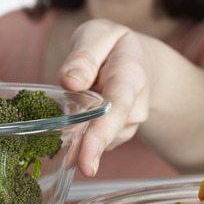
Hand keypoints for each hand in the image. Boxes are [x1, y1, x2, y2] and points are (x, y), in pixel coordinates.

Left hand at [58, 19, 153, 176]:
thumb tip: (69, 82)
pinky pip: (96, 141)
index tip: (87, 159)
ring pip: (101, 139)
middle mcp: (135, 103)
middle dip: (91, 151)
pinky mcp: (117, 133)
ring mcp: (128, 122)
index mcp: (130, 74)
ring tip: (67, 124)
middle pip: (112, 130)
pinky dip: (81, 139)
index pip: (118, 106)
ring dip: (81, 141)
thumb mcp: (96, 36)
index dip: (101, 134)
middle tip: (73, 168)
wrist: (136, 58)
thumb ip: (83, 57)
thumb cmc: (111, 45)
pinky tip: (73, 128)